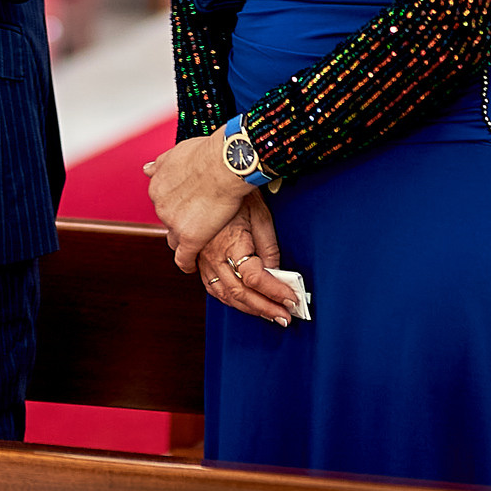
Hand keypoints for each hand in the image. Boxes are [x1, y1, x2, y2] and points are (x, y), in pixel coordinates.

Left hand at [142, 132, 251, 270]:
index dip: (176, 206)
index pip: (163, 202)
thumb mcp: (177, 152)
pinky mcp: (190, 238)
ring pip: (174, 239)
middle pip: (168, 221)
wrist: (224, 164)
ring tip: (196, 244)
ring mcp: (174, 223)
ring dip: (183, 242)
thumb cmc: (207, 153)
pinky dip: (187, 263)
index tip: (186, 208)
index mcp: (157, 185)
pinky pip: (184, 258)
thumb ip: (161, 164)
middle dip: (180, 222)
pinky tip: (193, 266)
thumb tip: (146, 169)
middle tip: (197, 222)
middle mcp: (160, 205)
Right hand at [197, 194, 297, 326]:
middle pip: (240, 292)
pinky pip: (211, 286)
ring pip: (224, 294)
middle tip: (284, 316)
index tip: (291, 299)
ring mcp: (203, 257)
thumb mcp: (260, 215)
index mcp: (230, 243)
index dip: (276, 291)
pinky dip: (228, 299)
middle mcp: (213, 254)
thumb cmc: (235, 191)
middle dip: (264, 308)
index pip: (256, 278)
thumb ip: (269, 246)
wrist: (210, 174)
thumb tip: (276, 271)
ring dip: (248, 308)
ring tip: (268, 313)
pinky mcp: (198, 257)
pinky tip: (242, 302)